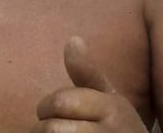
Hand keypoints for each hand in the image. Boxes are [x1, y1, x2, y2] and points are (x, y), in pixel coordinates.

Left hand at [31, 36, 147, 132]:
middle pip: (50, 129)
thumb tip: (72, 39)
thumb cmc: (120, 129)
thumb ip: (87, 73)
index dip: (46, 107)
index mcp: (112, 107)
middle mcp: (111, 132)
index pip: (60, 101)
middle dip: (42, 129)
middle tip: (53, 131)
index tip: (53, 113)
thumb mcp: (110, 100)